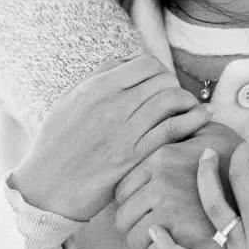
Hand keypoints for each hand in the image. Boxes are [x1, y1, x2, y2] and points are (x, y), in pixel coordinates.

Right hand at [10, 54, 210, 221]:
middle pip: (163, 81)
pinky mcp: (134, 158)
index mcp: (97, 89)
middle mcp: (113, 107)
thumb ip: (99, 76)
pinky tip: (202, 118)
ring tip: (190, 108)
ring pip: (171, 102)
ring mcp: (125, 133)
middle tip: (175, 97)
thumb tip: (130, 61)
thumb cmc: (57, 142)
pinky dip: (193, 121)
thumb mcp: (70, 99)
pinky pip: (172, 131)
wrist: (46, 187)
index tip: (159, 82)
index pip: (146, 64)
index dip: (159, 70)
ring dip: (187, 102)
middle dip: (174, 86)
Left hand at [113, 123, 247, 248]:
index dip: (132, 204)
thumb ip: (189, 122)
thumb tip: (176, 118)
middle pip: (124, 218)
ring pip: (135, 240)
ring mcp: (171, 214)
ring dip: (146, 247)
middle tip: (154, 232)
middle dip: (135, 227)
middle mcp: (160, 185)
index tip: (145, 211)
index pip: (122, 191)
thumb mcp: (213, 132)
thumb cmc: (241, 160)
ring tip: (164, 247)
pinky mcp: (187, 242)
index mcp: (161, 159)